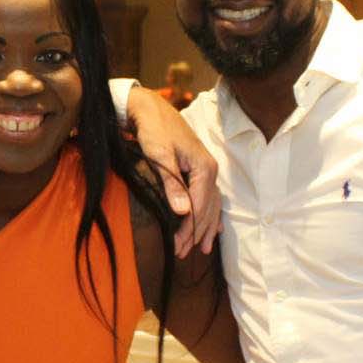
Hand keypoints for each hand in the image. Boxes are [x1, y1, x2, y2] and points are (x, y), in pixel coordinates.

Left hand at [125, 86, 220, 254]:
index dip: (189, 230)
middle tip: (182, 253)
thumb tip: (182, 212)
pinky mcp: (198, 169)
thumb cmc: (153, 128)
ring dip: (204, 228)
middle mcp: (210, 170)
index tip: (177, 247)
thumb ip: (170, 182)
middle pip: (207, 209)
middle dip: (195, 233)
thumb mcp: (159, 153)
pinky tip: (212, 230)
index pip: (199, 207)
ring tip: (198, 249)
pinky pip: (209, 198)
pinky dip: (210, 215)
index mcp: (204, 168)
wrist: (150, 108)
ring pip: (210, 205)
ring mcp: (206, 170)